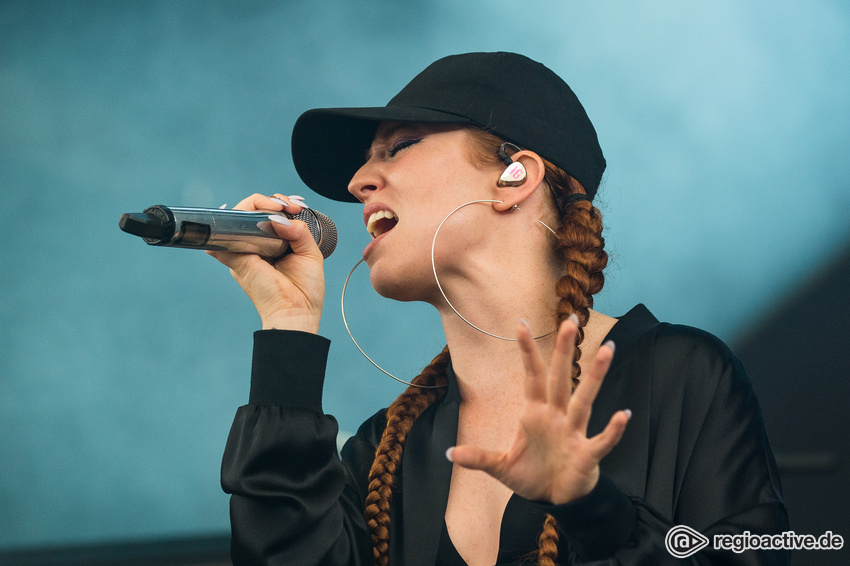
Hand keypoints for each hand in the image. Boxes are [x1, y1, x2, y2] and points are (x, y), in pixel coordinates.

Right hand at [207, 193, 324, 333]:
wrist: (296, 312)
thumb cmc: (304, 290)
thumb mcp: (309, 253)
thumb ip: (298, 231)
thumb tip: (279, 218)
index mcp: (272, 245)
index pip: (268, 215)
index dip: (279, 204)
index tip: (297, 207)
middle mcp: (255, 246)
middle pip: (251, 211)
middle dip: (270, 201)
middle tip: (288, 207)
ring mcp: (243, 251)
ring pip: (236, 216)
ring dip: (255, 204)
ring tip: (276, 208)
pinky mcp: (235, 259)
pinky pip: (221, 236)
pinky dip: (230, 221)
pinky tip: (252, 218)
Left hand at [447, 317, 630, 504]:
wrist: (555, 500)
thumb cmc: (532, 476)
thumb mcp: (501, 467)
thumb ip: (479, 458)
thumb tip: (449, 453)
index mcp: (536, 413)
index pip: (532, 376)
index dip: (527, 352)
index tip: (521, 323)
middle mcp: (557, 417)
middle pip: (561, 378)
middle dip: (565, 350)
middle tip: (572, 319)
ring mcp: (573, 433)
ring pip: (585, 400)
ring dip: (595, 377)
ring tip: (607, 350)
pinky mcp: (586, 454)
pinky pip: (601, 440)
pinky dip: (612, 430)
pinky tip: (623, 415)